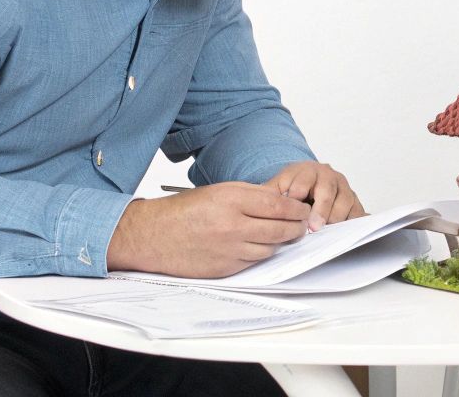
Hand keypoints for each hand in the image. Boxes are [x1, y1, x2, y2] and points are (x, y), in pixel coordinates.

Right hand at [107, 182, 309, 277]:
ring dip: (279, 242)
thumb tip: (283, 201)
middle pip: (281, 230)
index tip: (303, 209)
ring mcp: (229, 250)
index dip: (298, 209)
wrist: (154, 236)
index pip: (280, 207)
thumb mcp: (221, 190)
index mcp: (233, 201)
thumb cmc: (185, 210)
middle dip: (296, 227)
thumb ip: (253, 195)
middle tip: (301, 224)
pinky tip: (258, 244)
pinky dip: (260, 253)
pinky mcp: (225, 269)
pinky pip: (254, 262)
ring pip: (271, 248)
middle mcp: (233, 227)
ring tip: (280, 234)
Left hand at [263, 160, 365, 231]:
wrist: (310, 179)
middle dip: (321, 210)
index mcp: (307, 170)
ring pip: (346, 201)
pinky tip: (345, 231)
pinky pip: (358, 211)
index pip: (304, 181)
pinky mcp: (354, 200)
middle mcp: (329, 176)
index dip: (299, 196)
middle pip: (328, 191)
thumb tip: (259, 209)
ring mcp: (344, 188)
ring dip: (337, 217)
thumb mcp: (277, 186)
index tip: (295, 211)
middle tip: (315, 227)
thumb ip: (269, 196)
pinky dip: (353, 221)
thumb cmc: (292, 186)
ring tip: (327, 230)